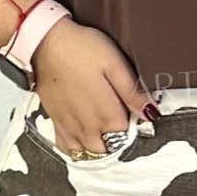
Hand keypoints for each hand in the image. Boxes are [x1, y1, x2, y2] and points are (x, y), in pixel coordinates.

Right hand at [31, 18, 155, 156]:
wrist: (44, 42)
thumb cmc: (82, 49)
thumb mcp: (115, 64)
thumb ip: (133, 93)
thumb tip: (152, 114)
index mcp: (107, 115)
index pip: (127, 135)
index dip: (133, 125)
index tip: (132, 111)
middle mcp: (88, 128)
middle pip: (109, 149)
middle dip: (117, 140)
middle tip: (119, 120)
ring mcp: (70, 127)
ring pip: (89, 153)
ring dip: (99, 147)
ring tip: (103, 130)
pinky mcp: (55, 122)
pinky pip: (67, 148)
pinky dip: (77, 148)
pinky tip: (82, 137)